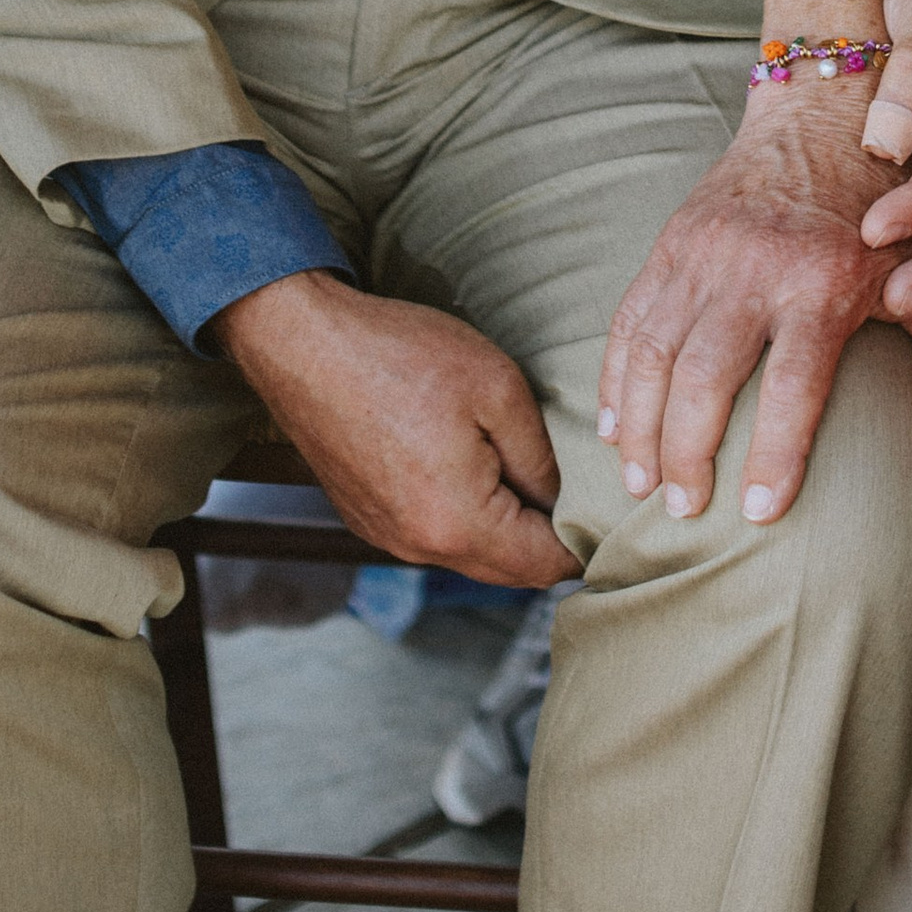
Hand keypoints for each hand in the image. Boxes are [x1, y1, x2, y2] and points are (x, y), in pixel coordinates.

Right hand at [210, 273, 575, 585]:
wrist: (304, 343)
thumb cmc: (400, 355)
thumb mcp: (497, 388)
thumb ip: (539, 456)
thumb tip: (560, 499)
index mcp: (457, 523)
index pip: (543, 565)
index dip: (583, 542)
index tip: (608, 513)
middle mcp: (418, 546)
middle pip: (506, 569)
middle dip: (546, 540)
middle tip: (577, 491)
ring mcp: (386, 536)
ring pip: (468, 553)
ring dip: (503, 528)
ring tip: (525, 472)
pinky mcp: (366, 517)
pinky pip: (432, 534)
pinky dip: (462, 516)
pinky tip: (470, 466)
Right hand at [599, 88, 898, 526]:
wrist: (825, 116)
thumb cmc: (889, 213)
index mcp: (822, 282)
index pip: (792, 385)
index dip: (773, 454)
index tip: (758, 515)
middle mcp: (756, 267)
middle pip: (705, 377)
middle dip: (688, 454)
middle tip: (686, 512)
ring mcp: (705, 252)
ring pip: (654, 352)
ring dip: (642, 427)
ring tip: (645, 487)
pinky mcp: (672, 242)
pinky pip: (629, 319)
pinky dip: (616, 378)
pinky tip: (615, 428)